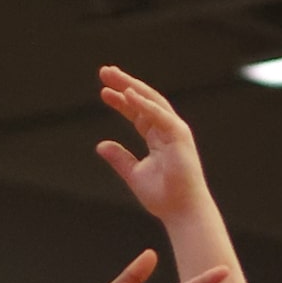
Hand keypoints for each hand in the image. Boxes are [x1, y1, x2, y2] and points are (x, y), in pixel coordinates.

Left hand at [97, 66, 210, 224]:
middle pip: (144, 100)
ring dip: (132, 86)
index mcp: (158, 137)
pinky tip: (128, 94)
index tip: (103, 91)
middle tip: (104, 71)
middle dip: (124, 84)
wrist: (181, 211)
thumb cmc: (164, 196)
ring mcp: (175, 131)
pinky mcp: (180, 137)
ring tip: (112, 75)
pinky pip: (160, 116)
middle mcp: (168, 130)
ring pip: (152, 102)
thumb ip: (120, 158)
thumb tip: (100, 145)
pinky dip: (144, 104)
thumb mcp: (134, 174)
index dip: (120, 100)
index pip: (137, 112)